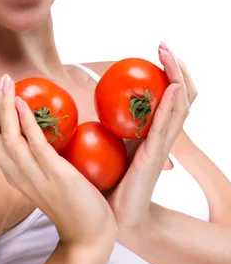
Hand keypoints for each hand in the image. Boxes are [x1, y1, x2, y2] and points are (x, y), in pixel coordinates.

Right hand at [0, 74, 116, 249]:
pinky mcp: (55, 175)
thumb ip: (39, 157)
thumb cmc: (71, 204)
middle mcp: (17, 176)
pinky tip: (22, 102)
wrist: (89, 236)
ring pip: (6, 137)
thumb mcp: (47, 178)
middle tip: (0, 80)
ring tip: (7, 83)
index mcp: (14, 175)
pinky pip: (34, 144)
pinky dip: (25, 121)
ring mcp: (34, 177)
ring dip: (3, 107)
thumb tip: (42, 129)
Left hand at [105, 41, 197, 232]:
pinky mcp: (154, 158)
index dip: (168, 73)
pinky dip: (172, 105)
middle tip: (164, 46)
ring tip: (170, 55)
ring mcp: (160, 146)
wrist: (112, 218)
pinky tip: (172, 88)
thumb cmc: (106, 182)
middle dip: (176, 68)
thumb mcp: (105, 145)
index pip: (168, 97)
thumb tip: (81, 104)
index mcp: (151, 132)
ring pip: (179, 106)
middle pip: (181, 96)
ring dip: (177, 78)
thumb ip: (103, 126)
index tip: (158, 50)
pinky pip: (165, 127)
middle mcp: (161, 136)